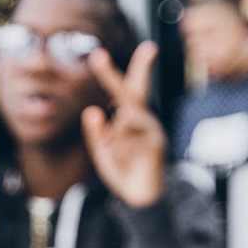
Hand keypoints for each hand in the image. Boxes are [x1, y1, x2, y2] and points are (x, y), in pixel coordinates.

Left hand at [83, 41, 169, 207]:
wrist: (142, 198)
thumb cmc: (123, 169)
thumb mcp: (103, 150)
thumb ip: (97, 132)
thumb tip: (92, 110)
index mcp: (130, 117)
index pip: (128, 89)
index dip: (125, 69)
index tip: (126, 49)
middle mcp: (142, 119)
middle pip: (129, 92)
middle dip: (110, 75)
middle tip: (96, 55)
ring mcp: (150, 130)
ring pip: (122, 122)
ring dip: (113, 139)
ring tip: (117, 152)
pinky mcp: (155, 143)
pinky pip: (126, 141)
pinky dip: (119, 152)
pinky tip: (126, 162)